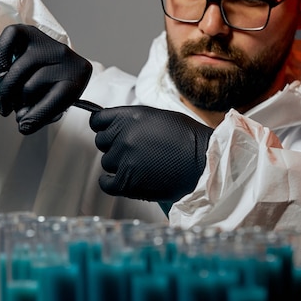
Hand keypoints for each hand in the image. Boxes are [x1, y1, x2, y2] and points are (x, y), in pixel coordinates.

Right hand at [0, 24, 91, 134]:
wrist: (57, 62)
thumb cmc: (54, 87)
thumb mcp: (56, 104)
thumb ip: (41, 114)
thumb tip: (22, 121)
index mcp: (77, 77)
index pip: (57, 101)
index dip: (37, 117)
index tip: (24, 127)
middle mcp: (65, 56)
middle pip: (30, 88)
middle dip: (17, 104)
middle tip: (12, 110)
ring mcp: (46, 42)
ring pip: (17, 71)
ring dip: (7, 90)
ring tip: (7, 99)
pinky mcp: (29, 31)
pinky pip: (9, 38)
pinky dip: (1, 57)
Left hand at [89, 106, 212, 201]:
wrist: (203, 163)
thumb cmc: (188, 139)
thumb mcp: (159, 117)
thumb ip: (134, 120)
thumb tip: (119, 126)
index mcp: (130, 117)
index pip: (98, 120)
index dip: (102, 127)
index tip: (107, 132)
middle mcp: (123, 136)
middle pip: (101, 142)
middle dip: (114, 146)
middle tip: (132, 151)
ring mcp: (124, 160)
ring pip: (107, 163)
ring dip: (118, 164)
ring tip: (138, 165)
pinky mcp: (126, 182)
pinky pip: (105, 184)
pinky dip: (110, 183)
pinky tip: (120, 181)